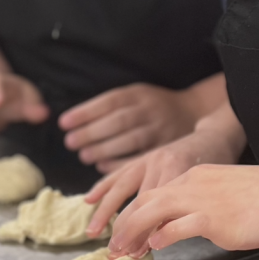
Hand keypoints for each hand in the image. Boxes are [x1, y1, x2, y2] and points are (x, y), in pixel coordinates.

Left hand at [59, 84, 201, 172]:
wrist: (193, 111)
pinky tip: (103, 165)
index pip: (110, 101)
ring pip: (131, 139)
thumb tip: (72, 121)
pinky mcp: (169, 146)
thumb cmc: (153, 107)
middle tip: (72, 142)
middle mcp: (152, 109)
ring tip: (85, 155)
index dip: (86, 111)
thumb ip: (112, 107)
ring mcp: (162, 128)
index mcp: (140, 94)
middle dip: (92, 132)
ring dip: (105, 149)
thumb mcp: (137, 96)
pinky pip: (144, 156)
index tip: (64, 122)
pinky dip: (122, 162)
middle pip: (119, 120)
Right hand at [85, 120, 243, 238]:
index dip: (144, 231)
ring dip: (105, 211)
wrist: (217, 135)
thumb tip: (160, 238)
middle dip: (123, 228)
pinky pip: (119, 172)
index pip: (156, 208)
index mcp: (179, 171)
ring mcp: (149, 158)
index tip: (136, 252)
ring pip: (121, 187)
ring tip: (93, 232)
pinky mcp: (143, 156)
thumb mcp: (209, 188)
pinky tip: (89, 200)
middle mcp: (160, 163)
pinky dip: (103, 186)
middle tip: (115, 251)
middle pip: (137, 201)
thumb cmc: (218, 166)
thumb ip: (187, 209)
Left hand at [102, 164, 258, 257]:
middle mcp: (195, 183)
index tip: (124, 232)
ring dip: (133, 232)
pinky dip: (162, 236)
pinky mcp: (216, 218)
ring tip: (123, 251)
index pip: (155, 192)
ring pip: (154, 210)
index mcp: (198, 175)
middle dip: (124, 224)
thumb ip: (204, 205)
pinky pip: (179, 225)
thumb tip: (184, 226)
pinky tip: (155, 246)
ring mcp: (204, 199)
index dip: (134, 214)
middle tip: (112, 247)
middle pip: (145, 200)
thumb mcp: (229, 193)